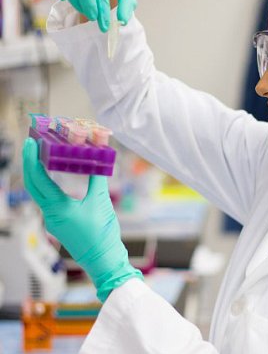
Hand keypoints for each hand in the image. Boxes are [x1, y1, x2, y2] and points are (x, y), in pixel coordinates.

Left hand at [22, 138, 142, 301]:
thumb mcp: (100, 201)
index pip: (37, 180)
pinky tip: (55, 176)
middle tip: (32, 144)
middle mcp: (50, 214)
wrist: (103, 259)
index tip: (30, 142)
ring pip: (39, 192)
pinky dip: (47, 184)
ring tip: (41, 156)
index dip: (32, 159)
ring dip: (37, 174)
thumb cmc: (102, 233)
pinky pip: (48, 199)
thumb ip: (97, 178)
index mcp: (57, 208)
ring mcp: (52, 219)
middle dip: (30, 163)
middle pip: (33, 185)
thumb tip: (99, 158)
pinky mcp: (59, 222)